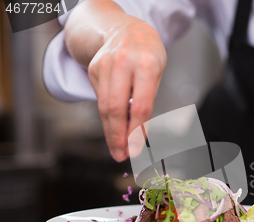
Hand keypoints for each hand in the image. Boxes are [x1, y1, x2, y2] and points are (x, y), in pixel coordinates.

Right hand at [88, 21, 166, 161]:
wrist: (127, 30)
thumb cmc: (148, 54)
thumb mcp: (157, 73)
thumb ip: (147, 100)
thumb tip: (137, 133)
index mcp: (146, 65)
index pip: (140, 106)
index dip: (137, 132)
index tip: (136, 149)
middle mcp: (123, 63)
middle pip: (116, 109)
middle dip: (118, 137)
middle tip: (121, 155)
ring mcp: (104, 65)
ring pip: (104, 107)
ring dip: (110, 132)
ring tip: (117, 149)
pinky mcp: (93, 69)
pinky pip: (100, 99)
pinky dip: (107, 116)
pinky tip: (114, 126)